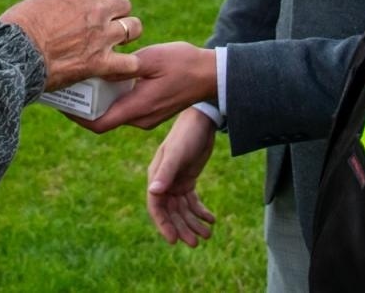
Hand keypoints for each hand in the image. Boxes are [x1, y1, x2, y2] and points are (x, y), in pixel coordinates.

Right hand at [1, 0, 139, 91]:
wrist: (15, 53)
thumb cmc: (20, 26)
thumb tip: (70, 2)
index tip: (105, 0)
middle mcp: (95, 9)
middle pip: (124, 3)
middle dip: (119, 12)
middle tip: (109, 22)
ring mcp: (101, 35)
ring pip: (133, 28)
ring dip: (127, 33)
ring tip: (119, 40)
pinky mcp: (100, 62)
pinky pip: (129, 63)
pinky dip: (128, 65)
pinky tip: (123, 66)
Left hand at [78, 42, 216, 131]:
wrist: (211, 74)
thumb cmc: (183, 63)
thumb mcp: (151, 58)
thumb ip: (124, 66)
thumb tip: (98, 68)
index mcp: (138, 108)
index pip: (98, 123)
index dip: (76, 117)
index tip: (61, 102)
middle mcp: (140, 119)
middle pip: (102, 119)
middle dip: (83, 106)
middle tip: (67, 85)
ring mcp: (147, 117)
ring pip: (113, 113)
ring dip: (97, 100)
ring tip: (81, 79)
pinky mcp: (151, 110)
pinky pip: (125, 108)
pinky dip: (111, 97)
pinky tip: (105, 76)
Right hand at [146, 107, 218, 246]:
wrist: (202, 120)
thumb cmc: (186, 135)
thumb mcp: (177, 155)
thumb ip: (165, 173)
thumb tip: (153, 192)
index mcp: (156, 177)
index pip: (156, 207)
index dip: (164, 225)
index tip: (175, 240)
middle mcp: (164, 182)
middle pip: (171, 212)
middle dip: (182, 228)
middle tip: (196, 243)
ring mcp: (176, 182)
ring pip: (183, 209)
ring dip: (193, 222)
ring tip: (207, 234)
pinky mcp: (188, 180)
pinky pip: (192, 201)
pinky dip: (200, 212)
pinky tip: (211, 219)